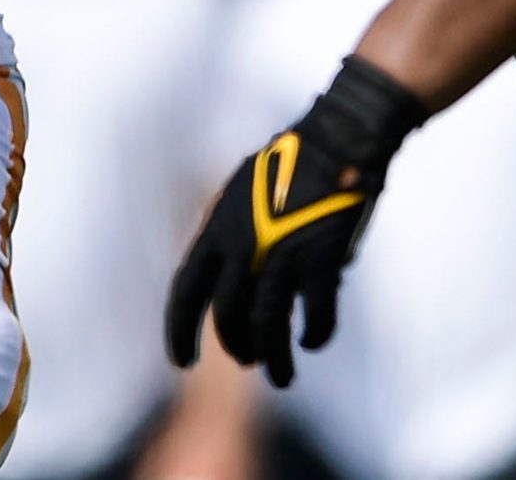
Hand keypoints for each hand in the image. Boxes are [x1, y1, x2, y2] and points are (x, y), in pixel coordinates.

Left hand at [165, 57, 425, 386]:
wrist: (337, 140)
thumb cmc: (289, 166)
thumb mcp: (239, 196)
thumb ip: (231, 238)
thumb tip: (231, 278)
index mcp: (217, 227)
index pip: (185, 291)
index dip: (179, 330)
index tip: (180, 361)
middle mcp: (243, 245)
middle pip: (228, 316)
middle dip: (236, 346)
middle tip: (248, 360)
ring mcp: (282, 254)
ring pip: (268, 326)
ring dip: (274, 359)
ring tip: (282, 376)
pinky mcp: (322, 260)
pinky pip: (316, 316)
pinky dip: (314, 336)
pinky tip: (312, 341)